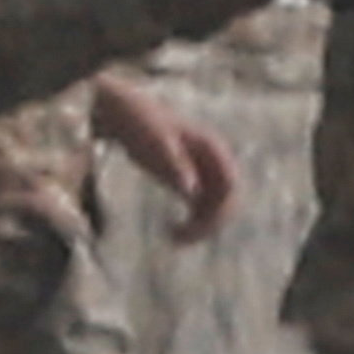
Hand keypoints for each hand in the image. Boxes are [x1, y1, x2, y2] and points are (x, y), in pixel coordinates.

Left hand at [92, 77, 239, 242]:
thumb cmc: (139, 125)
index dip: (220, 210)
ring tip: (173, 238)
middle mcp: (214, 162)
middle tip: (182, 240)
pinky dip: (192, 221)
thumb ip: (174, 166)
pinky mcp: (190, 180)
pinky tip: (171, 231)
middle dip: (211, 223)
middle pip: (228, 200)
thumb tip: (191, 192)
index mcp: (213, 149)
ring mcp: (204, 171)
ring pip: (216, 207)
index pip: (230, 186)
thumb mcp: (155, 145)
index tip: (196, 227)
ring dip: (202, 226)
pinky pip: (202, 208)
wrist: (122, 113)